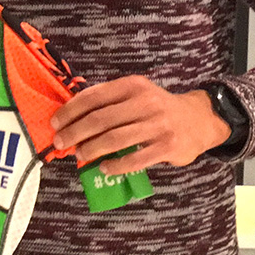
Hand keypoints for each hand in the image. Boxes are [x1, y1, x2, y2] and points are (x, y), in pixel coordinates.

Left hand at [51, 75, 229, 175]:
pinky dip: (115, 165)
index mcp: (132, 86)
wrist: (199, 120)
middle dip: (75, 132)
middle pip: (100, 119)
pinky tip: (103, 168)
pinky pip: (135, 160)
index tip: (55, 122)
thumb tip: (71, 117)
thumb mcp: (136, 94)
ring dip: (91, 149)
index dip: (70, 111)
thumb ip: (109, 101)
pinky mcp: (166, 147)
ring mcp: (157, 126)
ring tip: (79, 155)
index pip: (93, 97)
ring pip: (115, 140)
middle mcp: (145, 103)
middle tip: (61, 143)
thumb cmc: (157, 108)